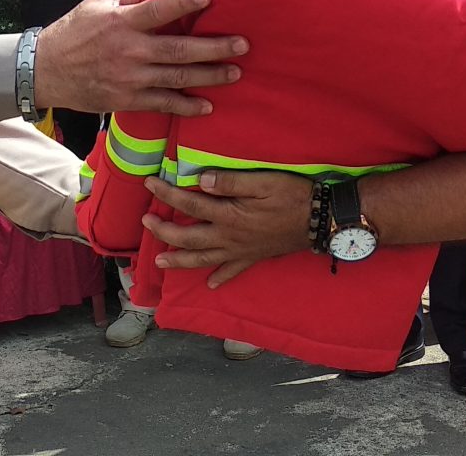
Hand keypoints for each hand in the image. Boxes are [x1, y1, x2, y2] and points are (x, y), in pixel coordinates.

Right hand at [35, 0, 248, 116]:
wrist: (46, 71)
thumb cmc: (74, 31)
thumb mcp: (98, 1)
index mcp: (122, 22)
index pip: (157, 10)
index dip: (182, 3)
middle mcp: (130, 51)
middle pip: (178, 50)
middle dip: (213, 48)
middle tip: (242, 45)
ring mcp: (130, 78)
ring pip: (176, 78)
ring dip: (209, 77)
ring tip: (234, 73)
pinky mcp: (128, 100)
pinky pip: (162, 104)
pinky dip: (186, 106)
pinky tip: (207, 105)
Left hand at [142, 169, 313, 286]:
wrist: (319, 219)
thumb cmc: (291, 195)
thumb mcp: (262, 181)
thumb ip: (229, 182)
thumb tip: (199, 181)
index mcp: (229, 216)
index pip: (190, 205)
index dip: (167, 194)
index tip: (150, 184)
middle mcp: (230, 237)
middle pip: (189, 237)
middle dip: (164, 231)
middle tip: (146, 222)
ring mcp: (241, 251)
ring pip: (203, 259)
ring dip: (180, 260)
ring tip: (160, 261)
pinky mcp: (254, 257)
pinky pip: (233, 272)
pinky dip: (220, 278)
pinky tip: (210, 285)